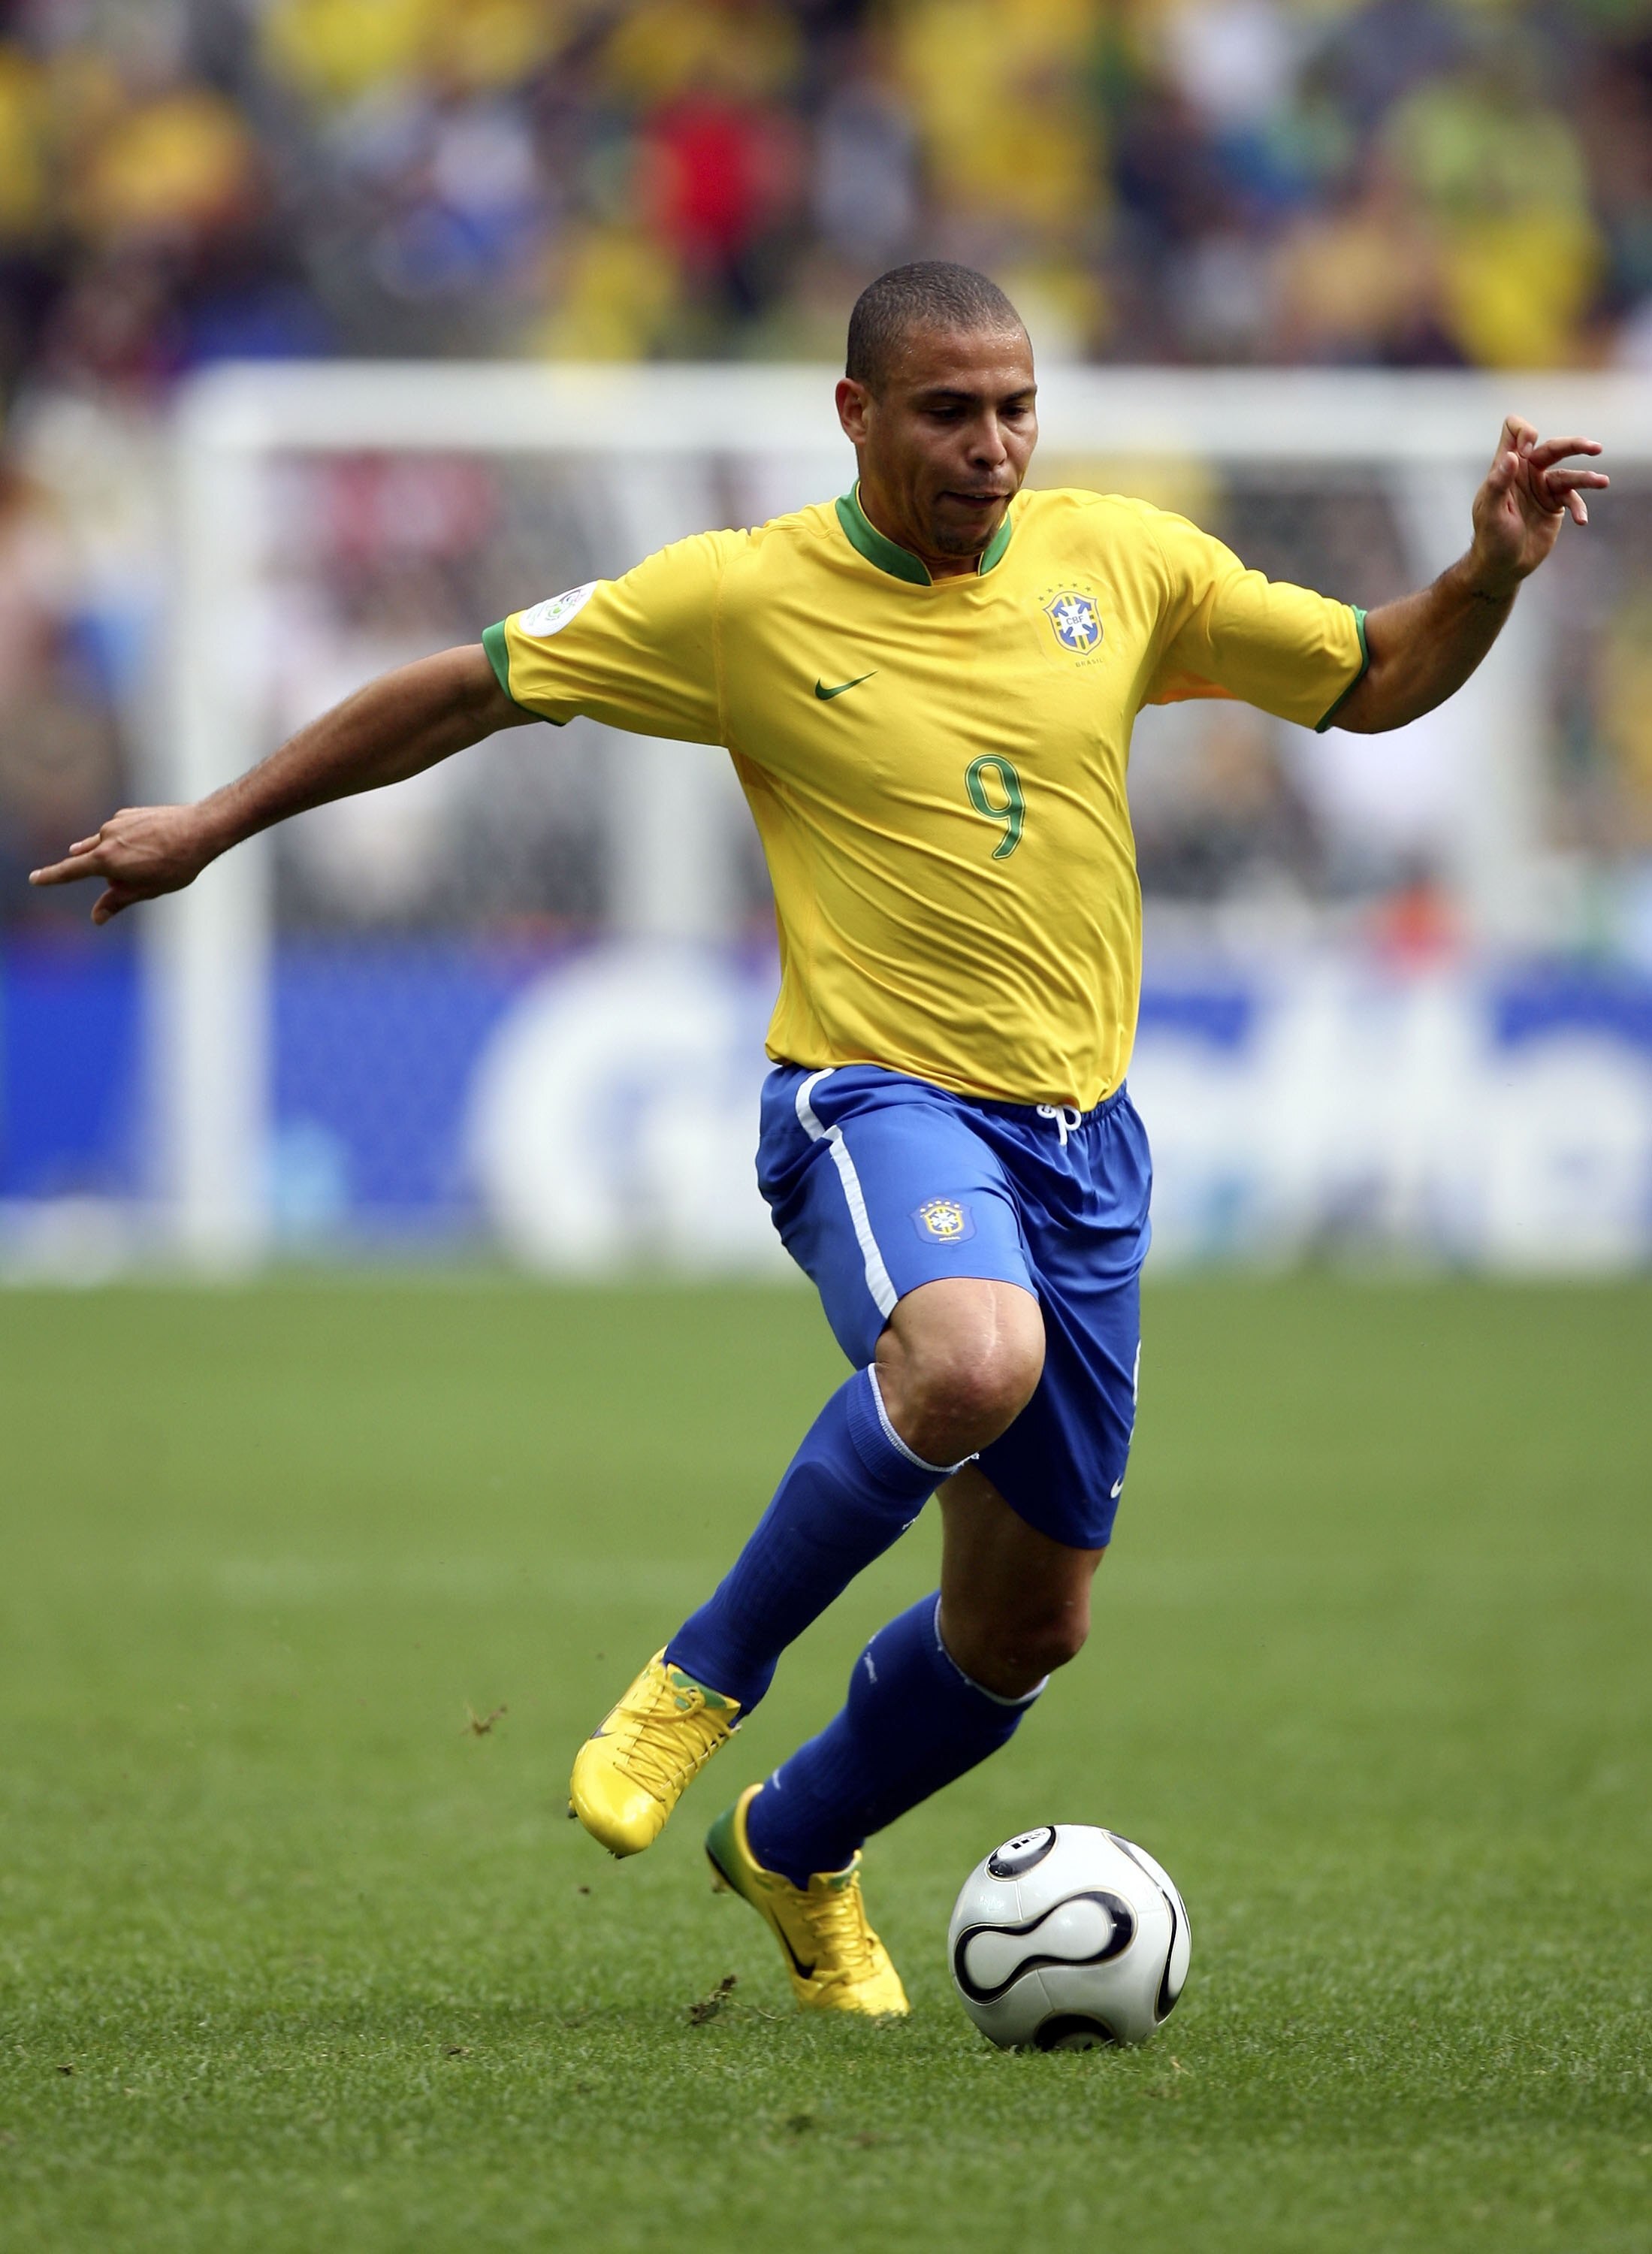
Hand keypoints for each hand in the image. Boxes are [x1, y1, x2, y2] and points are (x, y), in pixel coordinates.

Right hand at [28, 803, 220, 923]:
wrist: (200, 829)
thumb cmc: (176, 864)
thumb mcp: (147, 890)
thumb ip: (118, 901)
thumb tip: (97, 918)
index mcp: (106, 859)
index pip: (70, 871)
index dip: (51, 877)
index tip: (35, 878)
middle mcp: (105, 837)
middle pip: (93, 861)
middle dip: (108, 873)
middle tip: (143, 876)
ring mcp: (116, 822)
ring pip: (107, 846)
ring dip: (120, 857)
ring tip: (152, 860)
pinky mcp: (129, 814)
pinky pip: (120, 833)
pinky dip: (130, 842)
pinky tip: (154, 844)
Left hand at [1467, 416, 1608, 597]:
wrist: (1503, 567)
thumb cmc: (1491, 539)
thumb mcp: (1491, 512)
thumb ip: (1499, 484)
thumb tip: (1512, 457)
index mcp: (1506, 467)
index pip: (1514, 431)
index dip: (1524, 433)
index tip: (1526, 453)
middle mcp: (1526, 472)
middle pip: (1553, 447)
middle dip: (1574, 445)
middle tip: (1594, 448)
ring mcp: (1542, 488)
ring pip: (1569, 474)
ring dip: (1587, 477)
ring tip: (1602, 482)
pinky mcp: (1555, 504)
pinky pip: (1572, 498)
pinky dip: (1579, 508)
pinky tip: (1581, 520)